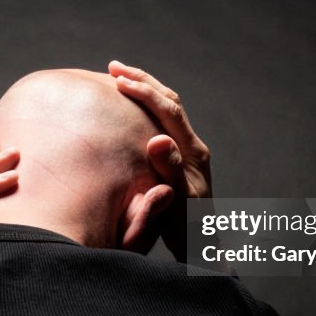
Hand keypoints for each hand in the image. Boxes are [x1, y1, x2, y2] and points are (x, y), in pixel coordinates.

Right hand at [108, 60, 211, 261]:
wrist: (201, 247)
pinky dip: (145, 104)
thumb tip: (159, 139)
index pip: (170, 111)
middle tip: (114, 67)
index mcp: (194, 154)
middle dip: (142, 81)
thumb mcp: (177, 204)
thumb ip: (170, 172)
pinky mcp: (179, 156)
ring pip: (168, 106)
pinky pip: (163, 120)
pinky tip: (127, 105)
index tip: (119, 81)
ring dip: (144, 88)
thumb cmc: (187, 232)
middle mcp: (193, 146)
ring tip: (117, 76)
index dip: (144, 92)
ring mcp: (187, 150)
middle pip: (170, 100)